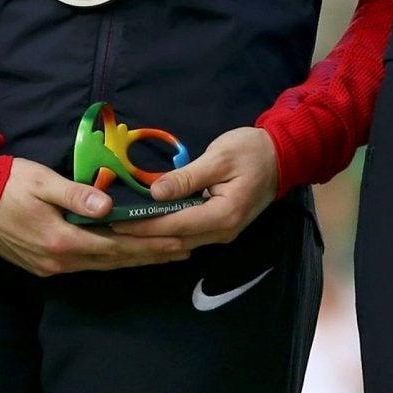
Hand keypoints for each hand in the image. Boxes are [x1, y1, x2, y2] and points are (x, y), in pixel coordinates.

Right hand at [0, 158, 191, 277]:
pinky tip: (124, 256)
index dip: (149, 244)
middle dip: (150, 255)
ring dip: (133, 260)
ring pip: (101, 265)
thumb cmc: (7, 183)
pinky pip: (86, 265)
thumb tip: (108, 207)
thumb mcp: (43, 182)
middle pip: (114, 261)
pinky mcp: (42, 263)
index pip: (117, 246)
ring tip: (163, 255)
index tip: (178, 240)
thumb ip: (76, 195)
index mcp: (62, 240)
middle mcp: (59, 260)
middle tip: (183, 250)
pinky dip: (110, 260)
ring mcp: (49, 266)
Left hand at [113, 127, 277, 248]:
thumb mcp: (218, 157)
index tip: (116, 222)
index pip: (174, 225)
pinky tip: (146, 226)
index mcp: (223, 215)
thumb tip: (155, 193)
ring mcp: (222, 233)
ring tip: (121, 231)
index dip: (144, 225)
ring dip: (151, 237)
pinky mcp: (220, 227)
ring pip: (180, 241)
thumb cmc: (251, 151)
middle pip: (174, 240)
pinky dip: (165, 232)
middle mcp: (222, 232)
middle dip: (141, 237)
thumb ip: (187, 178)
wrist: (283, 155)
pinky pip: (188, 235)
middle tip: (109, 230)